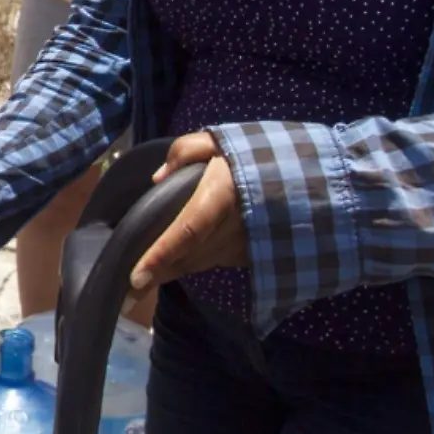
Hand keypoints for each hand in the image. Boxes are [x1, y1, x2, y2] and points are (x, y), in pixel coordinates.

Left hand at [128, 131, 249, 297]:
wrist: (307, 179)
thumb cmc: (256, 156)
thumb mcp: (219, 141)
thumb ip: (185, 152)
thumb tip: (158, 178)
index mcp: (220, 198)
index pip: (186, 232)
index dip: (161, 255)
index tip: (137, 277)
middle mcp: (231, 229)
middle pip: (187, 257)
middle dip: (157, 274)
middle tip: (126, 292)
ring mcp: (244, 247)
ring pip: (199, 264)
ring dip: (173, 272)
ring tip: (144, 282)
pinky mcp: (250, 255)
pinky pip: (214, 262)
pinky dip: (194, 263)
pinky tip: (177, 263)